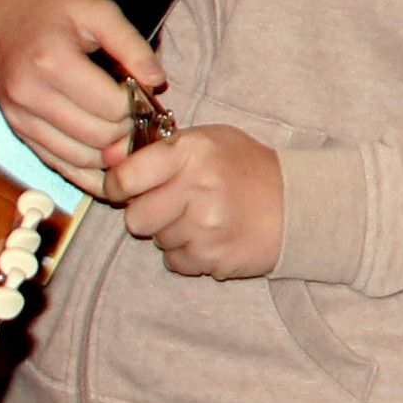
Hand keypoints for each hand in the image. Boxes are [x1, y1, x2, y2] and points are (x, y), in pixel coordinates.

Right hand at [0, 0, 164, 194]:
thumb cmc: (46, 7)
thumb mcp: (94, 9)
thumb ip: (130, 44)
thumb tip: (157, 83)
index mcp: (52, 61)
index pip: (112, 107)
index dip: (136, 103)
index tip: (139, 90)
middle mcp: (30, 94)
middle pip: (99, 138)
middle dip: (126, 129)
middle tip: (135, 112)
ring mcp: (19, 117)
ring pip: (80, 159)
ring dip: (109, 153)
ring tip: (123, 131)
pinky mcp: (17, 130)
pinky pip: (57, 165)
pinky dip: (86, 169)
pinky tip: (106, 157)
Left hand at [102, 124, 282, 278]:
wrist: (296, 205)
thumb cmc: (244, 167)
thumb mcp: (207, 140)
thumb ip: (157, 148)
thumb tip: (106, 158)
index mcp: (191, 152)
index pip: (126, 177)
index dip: (117, 186)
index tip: (123, 188)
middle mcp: (197, 188)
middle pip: (135, 218)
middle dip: (146, 213)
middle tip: (171, 204)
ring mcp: (206, 227)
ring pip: (157, 241)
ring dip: (171, 233)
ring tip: (201, 217)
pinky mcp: (214, 258)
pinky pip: (175, 262)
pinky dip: (186, 254)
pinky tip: (209, 236)